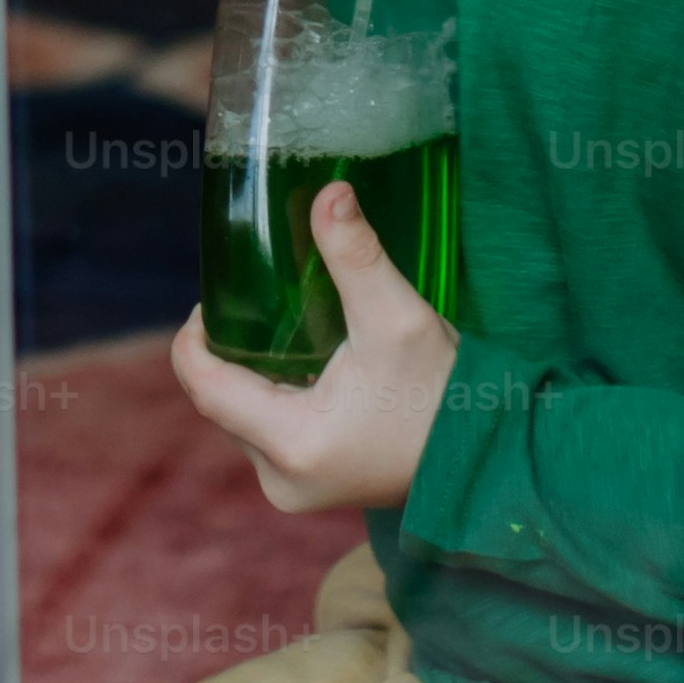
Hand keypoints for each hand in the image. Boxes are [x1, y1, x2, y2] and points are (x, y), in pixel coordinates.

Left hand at [168, 183, 456, 514]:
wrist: (490, 458)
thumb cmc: (444, 395)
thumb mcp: (397, 318)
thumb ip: (355, 256)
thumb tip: (328, 193)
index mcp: (290, 443)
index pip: (205, 386)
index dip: (193, 338)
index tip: (209, 297)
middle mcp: (281, 478)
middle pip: (221, 402)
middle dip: (227, 351)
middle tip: (250, 303)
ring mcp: (294, 489)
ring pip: (244, 419)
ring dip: (251, 375)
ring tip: (275, 328)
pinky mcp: (312, 486)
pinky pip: (269, 436)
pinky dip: (274, 397)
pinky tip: (300, 364)